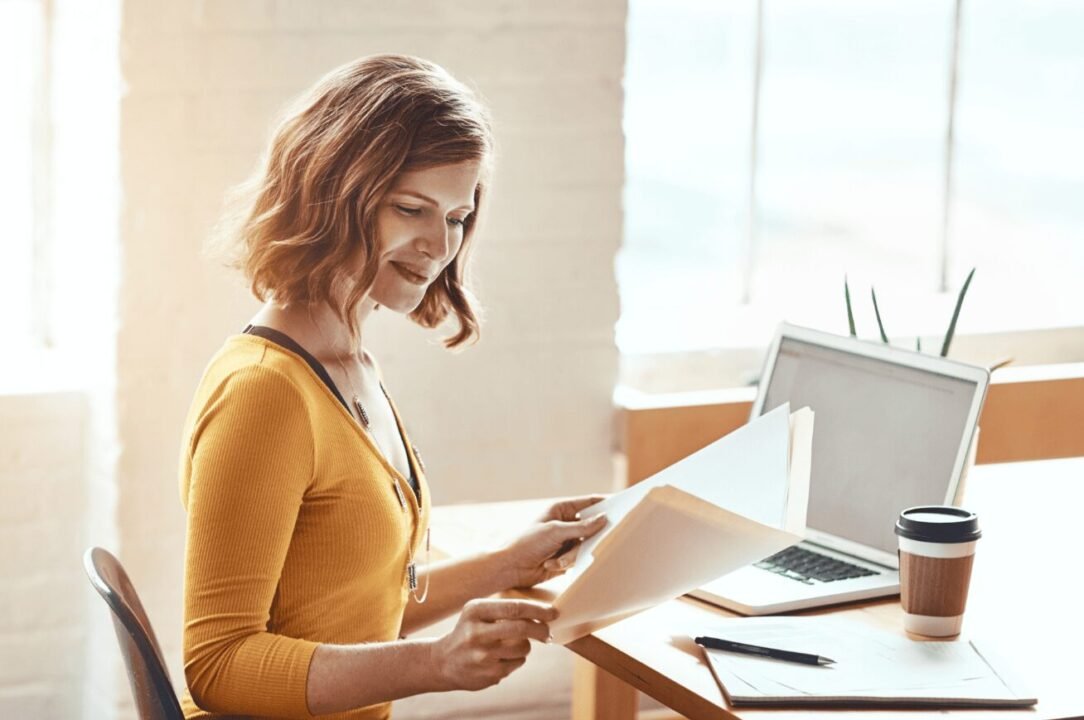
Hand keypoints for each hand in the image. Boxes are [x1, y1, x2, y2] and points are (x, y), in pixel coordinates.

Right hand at [429, 599, 555, 690]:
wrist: (443, 662)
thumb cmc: (469, 631)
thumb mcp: (478, 613)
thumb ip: (505, 609)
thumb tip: (543, 611)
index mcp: (475, 611)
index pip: (514, 608)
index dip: (538, 610)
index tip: (553, 612)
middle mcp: (476, 633)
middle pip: (522, 628)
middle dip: (541, 629)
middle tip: (548, 631)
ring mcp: (482, 656)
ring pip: (523, 648)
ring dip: (525, 646)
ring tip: (512, 645)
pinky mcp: (489, 675)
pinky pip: (517, 663)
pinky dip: (515, 660)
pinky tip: (501, 658)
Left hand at [498, 495, 607, 588]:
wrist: (510, 567)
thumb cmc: (527, 543)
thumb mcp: (555, 531)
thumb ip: (581, 526)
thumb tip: (604, 519)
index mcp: (561, 509)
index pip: (588, 503)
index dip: (605, 503)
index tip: (623, 506)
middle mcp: (565, 523)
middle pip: (590, 526)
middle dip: (591, 536)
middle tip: (599, 540)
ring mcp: (565, 541)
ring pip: (585, 545)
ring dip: (571, 555)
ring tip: (555, 560)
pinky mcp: (565, 557)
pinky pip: (578, 559)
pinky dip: (567, 563)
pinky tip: (551, 565)